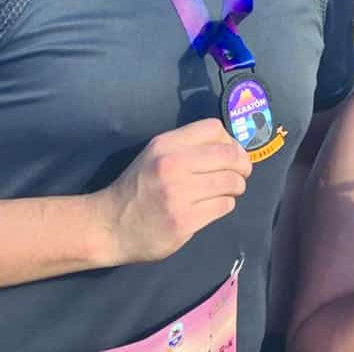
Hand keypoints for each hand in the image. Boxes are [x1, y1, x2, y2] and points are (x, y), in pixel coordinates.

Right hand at [98, 118, 251, 263]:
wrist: (110, 225)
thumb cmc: (137, 188)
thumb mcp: (155, 155)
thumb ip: (187, 147)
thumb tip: (230, 147)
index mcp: (166, 144)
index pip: (214, 129)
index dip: (231, 140)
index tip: (232, 153)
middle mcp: (172, 165)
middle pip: (229, 156)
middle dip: (243, 165)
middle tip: (242, 173)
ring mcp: (179, 194)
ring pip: (231, 182)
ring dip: (237, 187)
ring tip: (230, 191)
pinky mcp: (184, 221)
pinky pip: (223, 206)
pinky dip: (225, 205)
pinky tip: (214, 206)